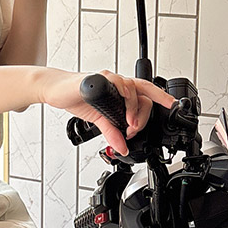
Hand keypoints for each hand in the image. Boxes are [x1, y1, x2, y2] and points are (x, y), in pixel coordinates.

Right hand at [39, 67, 175, 155]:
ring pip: (132, 88)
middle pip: (144, 92)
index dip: (160, 102)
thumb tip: (122, 148)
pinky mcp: (98, 78)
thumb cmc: (77, 99)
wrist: (56, 91)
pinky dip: (121, 93)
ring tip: (129, 124)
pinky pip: (115, 82)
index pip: (147, 94)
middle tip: (135, 128)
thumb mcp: (99, 122)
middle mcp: (118, 83)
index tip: (171, 111)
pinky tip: (121, 105)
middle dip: (144, 113)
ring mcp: (109, 80)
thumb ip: (113, 133)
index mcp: (121, 92)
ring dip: (134, 108)